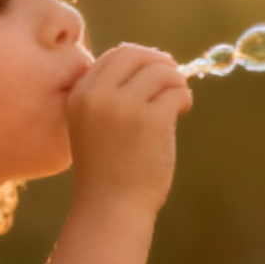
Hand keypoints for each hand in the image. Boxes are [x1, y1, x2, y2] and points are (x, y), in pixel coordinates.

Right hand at [67, 43, 191, 216]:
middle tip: (174, 80)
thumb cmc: (107, 171)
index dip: (141, 58)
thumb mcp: (94, 126)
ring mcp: (124, 106)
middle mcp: (98, 96)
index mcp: (80, 95)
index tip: (156, 70)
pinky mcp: (150, 119)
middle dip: (160, 62)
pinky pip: (176, 92)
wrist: (111, 208)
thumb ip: (111, 95)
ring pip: (161, 71)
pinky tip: (182, 111)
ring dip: (177, 82)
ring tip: (178, 103)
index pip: (115, 56)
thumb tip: (153, 61)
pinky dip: (184, 98)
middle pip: (137, 55)